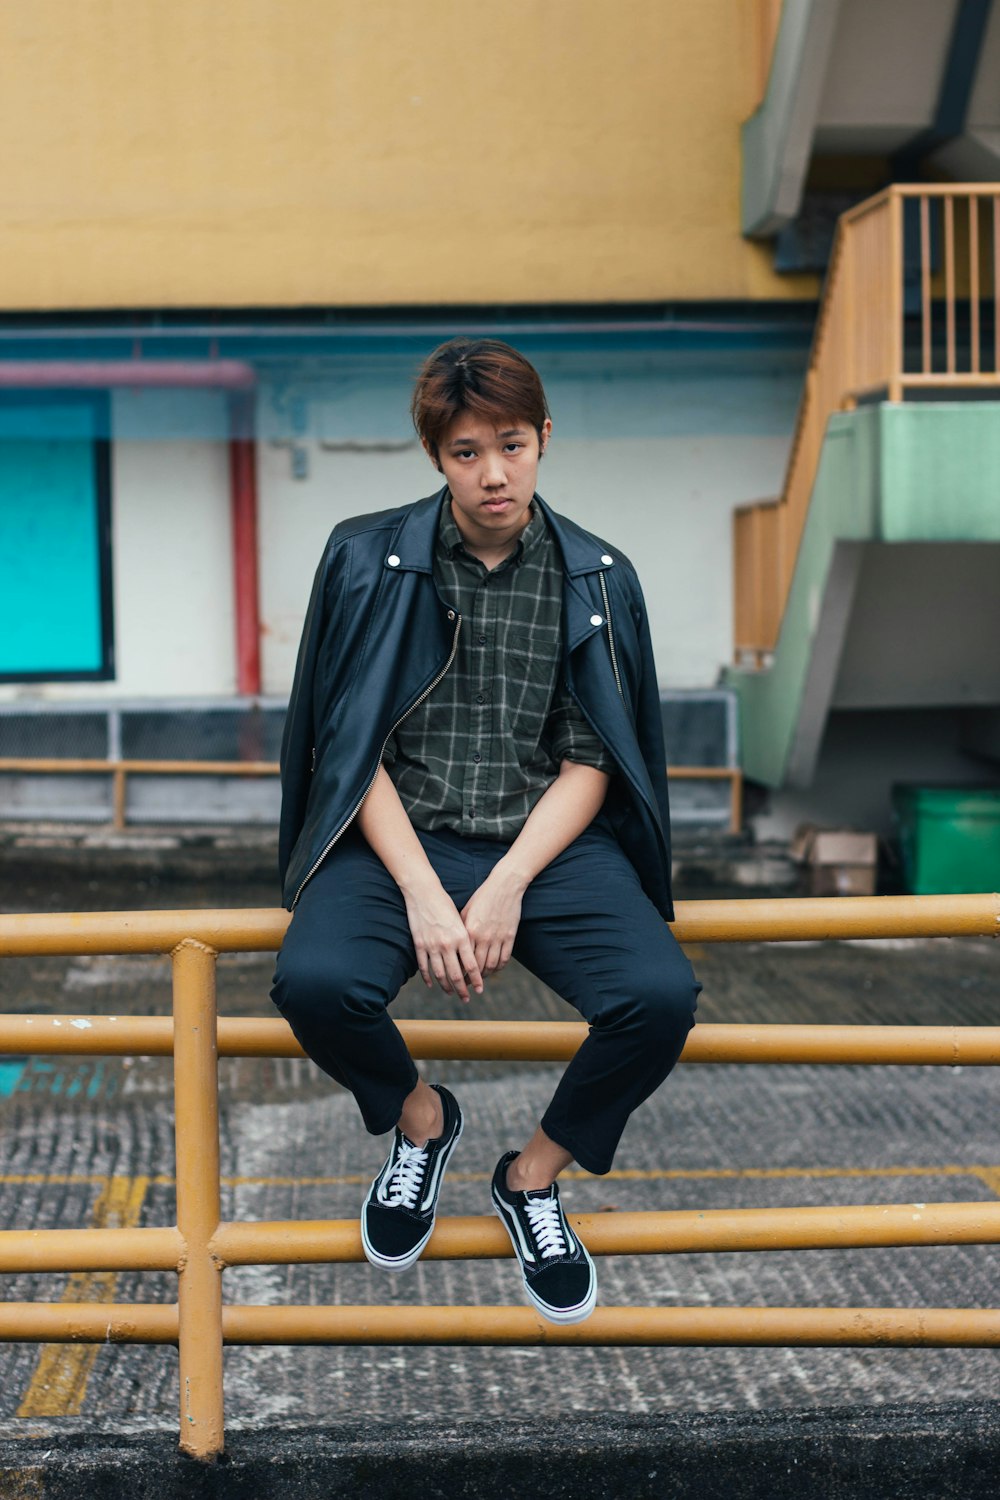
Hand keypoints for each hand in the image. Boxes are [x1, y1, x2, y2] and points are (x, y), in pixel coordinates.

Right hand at [402, 879, 482, 1002]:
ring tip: (450, 993)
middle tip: (466, 999)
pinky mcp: (419, 944)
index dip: (476, 980)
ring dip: (445, 986)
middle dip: (462, 989)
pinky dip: (427, 978)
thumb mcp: (461, 920)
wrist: (424, 892)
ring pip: (440, 973)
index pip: (472, 965)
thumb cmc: (445, 904)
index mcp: (461, 937)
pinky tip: (431, 984)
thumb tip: (472, 958)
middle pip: (456, 974)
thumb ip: (466, 939)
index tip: (480, 990)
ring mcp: (432, 945)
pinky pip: (424, 966)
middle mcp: (447, 943)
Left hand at [460, 861, 525, 977]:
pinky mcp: (510, 936)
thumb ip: (460, 929)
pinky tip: (494, 970)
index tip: (454, 980)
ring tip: (479, 981)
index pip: (462, 959)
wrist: (505, 885)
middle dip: (470, 980)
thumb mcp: (466, 911)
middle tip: (466, 987)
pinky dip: (499, 967)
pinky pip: (504, 959)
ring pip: (491, 966)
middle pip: (476, 967)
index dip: (458, 973)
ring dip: (484, 976)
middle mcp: (483, 937)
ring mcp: (498, 938)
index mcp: (469, 931)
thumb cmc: (482, 896)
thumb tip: (452, 946)